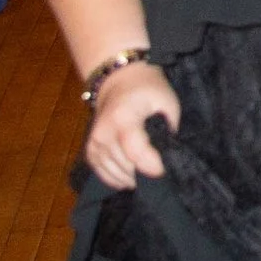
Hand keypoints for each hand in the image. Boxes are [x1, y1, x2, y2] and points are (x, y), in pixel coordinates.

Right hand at [83, 62, 178, 190]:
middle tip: (162, 169)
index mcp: (122, 118)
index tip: (166, 169)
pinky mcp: (90, 151)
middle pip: (126, 167)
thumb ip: (169, 130)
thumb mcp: (168, 103)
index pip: (136, 153)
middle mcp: (103, 133)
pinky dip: (119, 178)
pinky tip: (132, 176)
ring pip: (116, 174)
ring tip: (148, 170)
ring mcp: (94, 144)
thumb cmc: (149, 90)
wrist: (120, 81)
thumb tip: (170, 157)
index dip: (153, 166)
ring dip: (134, 177)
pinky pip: (104, 174)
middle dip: (146, 173)